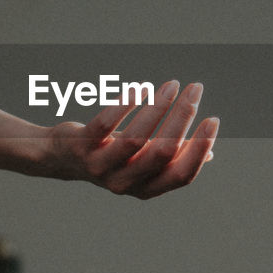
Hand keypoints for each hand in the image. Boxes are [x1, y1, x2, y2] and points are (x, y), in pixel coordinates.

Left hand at [43, 80, 218, 198]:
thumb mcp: (142, 160)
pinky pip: (106, 125)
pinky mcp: (81, 147)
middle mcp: (124, 183)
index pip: (182, 174)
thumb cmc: (109, 156)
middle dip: (183, 118)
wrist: (58, 158)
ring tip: (172, 84)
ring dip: (158, 107)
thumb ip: (171, 158)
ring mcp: (101, 167)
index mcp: (146, 189)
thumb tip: (210, 155)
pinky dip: (126, 104)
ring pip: (136, 138)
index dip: (201, 148)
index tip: (213, 119)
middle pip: (162, 152)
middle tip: (196, 89)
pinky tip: (141, 87)